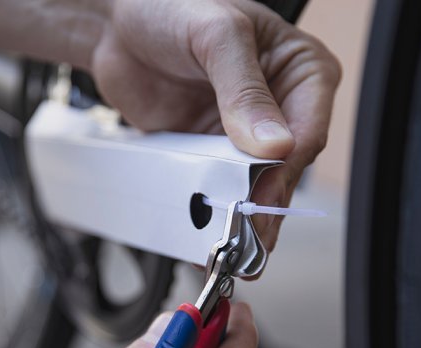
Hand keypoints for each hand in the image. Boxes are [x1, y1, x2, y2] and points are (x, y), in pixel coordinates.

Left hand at [92, 0, 340, 249]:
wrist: (113, 23)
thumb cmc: (170, 5)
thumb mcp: (216, 35)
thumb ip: (244, 90)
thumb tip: (273, 145)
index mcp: (299, 71)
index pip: (308, 131)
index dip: (285, 167)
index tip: (262, 192)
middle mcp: (277, 107)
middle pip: (282, 170)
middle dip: (263, 203)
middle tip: (244, 236)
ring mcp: (241, 135)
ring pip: (251, 188)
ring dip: (238, 219)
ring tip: (225, 250)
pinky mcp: (208, 153)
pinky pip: (214, 189)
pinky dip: (206, 213)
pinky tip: (198, 235)